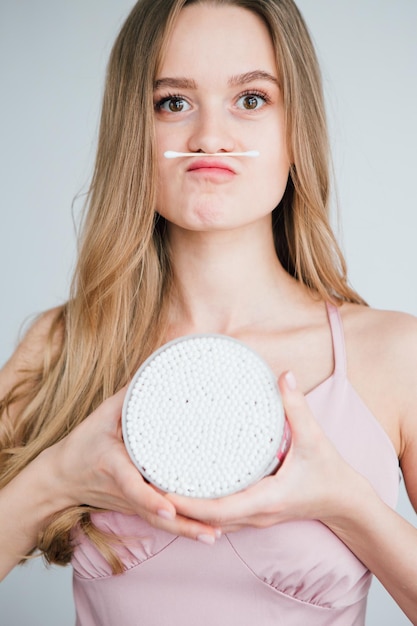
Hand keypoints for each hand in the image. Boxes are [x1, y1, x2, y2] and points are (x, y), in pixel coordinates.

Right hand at [46, 388, 218, 541]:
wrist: (61, 478)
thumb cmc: (83, 444)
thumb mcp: (100, 416)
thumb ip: (127, 397)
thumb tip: (154, 370)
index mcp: (114, 468)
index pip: (132, 487)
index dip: (150, 499)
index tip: (169, 508)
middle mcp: (123, 492)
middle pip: (154, 514)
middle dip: (182, 524)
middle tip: (212, 530)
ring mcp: (129, 505)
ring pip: (159, 524)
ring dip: (186, 531)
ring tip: (214, 536)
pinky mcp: (134, 509)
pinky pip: (159, 521)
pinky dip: (181, 528)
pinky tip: (206, 532)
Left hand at [166, 371, 363, 532]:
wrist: (344, 502)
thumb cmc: (329, 473)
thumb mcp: (315, 438)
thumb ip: (297, 406)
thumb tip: (283, 375)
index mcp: (266, 499)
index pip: (220, 509)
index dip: (189, 504)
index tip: (162, 491)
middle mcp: (256, 514)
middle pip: (208, 520)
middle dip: (178, 508)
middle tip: (147, 486)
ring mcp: (255, 518)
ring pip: (213, 522)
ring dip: (188, 511)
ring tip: (160, 489)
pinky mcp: (255, 513)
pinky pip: (222, 517)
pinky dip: (202, 510)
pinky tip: (188, 493)